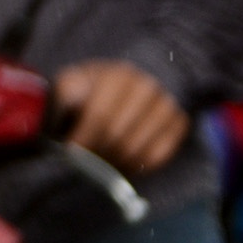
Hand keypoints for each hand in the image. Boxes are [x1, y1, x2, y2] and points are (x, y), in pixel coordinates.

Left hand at [53, 60, 188, 176]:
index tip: (70, 152)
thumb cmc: (87, 92)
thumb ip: (64, 93)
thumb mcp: (69, 85)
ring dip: (113, 163)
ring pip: (137, 149)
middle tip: (81, 164)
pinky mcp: (179, 123)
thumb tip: (67, 100)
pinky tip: (119, 163)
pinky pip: (157, 156)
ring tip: (97, 165)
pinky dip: (135, 166)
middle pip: (118, 136)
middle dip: (96, 154)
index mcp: (116, 76)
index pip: (100, 115)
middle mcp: (146, 87)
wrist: (120, 89)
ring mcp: (166, 105)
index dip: (83, 138)